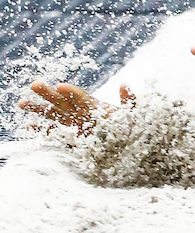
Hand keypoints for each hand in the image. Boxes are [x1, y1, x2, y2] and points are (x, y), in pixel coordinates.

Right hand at [18, 81, 134, 133]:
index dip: (71, 91)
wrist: (129, 148)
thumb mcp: (133, 114)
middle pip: (61, 101)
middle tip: (34, 84)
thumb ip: (128, 101)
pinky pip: (54, 134)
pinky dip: (42, 131)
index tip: (60, 86)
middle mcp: (80, 113)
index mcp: (93, 105)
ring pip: (52, 114)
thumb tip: (124, 84)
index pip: (79, 96)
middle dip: (48, 93)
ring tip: (21, 103)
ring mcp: (73, 125)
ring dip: (38, 109)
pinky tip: (29, 126)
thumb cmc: (131, 129)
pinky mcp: (71, 139)